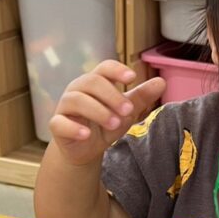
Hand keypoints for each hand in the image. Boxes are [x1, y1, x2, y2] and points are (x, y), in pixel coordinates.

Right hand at [47, 60, 165, 165]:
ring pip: (76, 100)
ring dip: (98, 111)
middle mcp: (78, 89)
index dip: (116, 70)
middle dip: (112, 96)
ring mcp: (65, 106)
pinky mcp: (57, 124)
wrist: (85, 150)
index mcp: (95, 82)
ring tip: (115, 124)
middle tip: (128, 111)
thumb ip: (141, 97)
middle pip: (91, 82)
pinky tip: (86, 134)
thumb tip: (161, 82)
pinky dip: (74, 128)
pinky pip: (60, 122)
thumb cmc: (104, 124)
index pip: (104, 68)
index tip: (132, 78)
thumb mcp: (126, 112)